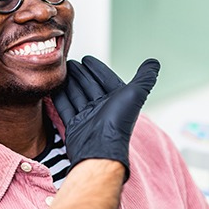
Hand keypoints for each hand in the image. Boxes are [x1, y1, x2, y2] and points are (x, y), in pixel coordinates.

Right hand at [52, 56, 159, 180]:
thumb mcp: (134, 94)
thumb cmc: (118, 123)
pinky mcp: (74, 125)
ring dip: (69, 82)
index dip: (97, 68)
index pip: (105, 79)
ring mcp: (88, 117)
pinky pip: (65, 107)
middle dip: (80, 73)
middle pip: (89, 85)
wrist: (99, 150)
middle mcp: (103, 108)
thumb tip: (154, 62)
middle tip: (69, 62)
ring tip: (61, 71)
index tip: (87, 58)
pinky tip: (54, 88)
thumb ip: (144, 78)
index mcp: (117, 100)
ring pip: (76, 94)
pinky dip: (59, 97)